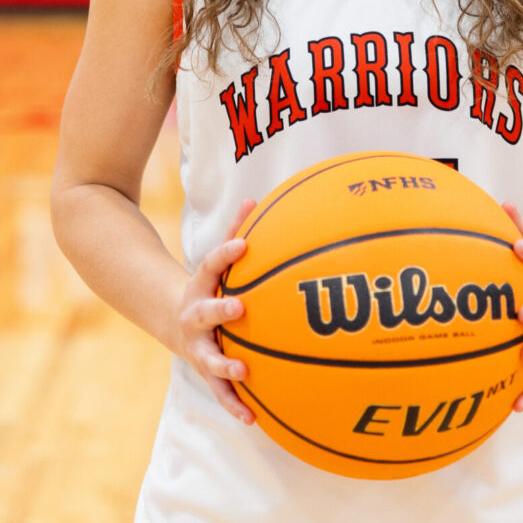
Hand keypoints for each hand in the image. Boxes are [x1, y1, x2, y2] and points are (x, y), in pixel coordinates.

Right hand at [176, 198, 257, 424]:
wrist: (173, 318)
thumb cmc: (209, 285)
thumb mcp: (216, 261)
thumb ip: (235, 230)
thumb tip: (255, 198)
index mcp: (200, 285)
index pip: (212, 263)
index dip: (227, 253)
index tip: (244, 244)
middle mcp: (196, 316)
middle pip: (205, 312)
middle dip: (221, 310)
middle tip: (239, 308)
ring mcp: (198, 345)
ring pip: (209, 356)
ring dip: (225, 364)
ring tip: (243, 370)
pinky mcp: (205, 369)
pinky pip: (220, 389)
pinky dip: (235, 403)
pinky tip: (254, 419)